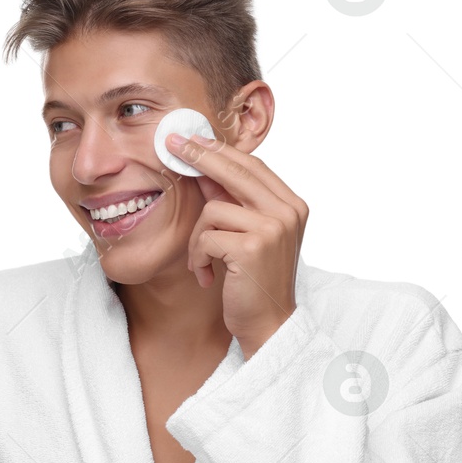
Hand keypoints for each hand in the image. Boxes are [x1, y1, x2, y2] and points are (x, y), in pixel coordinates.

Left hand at [167, 133, 307, 356]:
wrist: (268, 324)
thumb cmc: (253, 279)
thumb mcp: (248, 234)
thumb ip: (232, 201)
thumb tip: (200, 165)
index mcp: (291, 205)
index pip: (253, 165)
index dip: (220, 150)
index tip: (191, 137)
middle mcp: (288, 212)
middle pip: (235, 171)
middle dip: (198, 157)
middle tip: (170, 143)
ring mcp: (273, 228)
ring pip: (212, 209)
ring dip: (197, 239)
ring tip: (204, 262)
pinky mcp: (252, 247)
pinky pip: (205, 237)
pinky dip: (197, 258)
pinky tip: (207, 276)